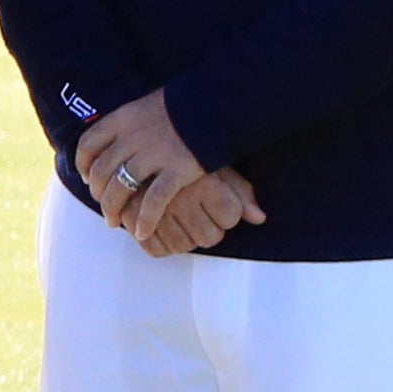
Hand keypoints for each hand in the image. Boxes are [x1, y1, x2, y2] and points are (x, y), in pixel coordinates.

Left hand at [71, 88, 212, 239]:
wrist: (218, 102)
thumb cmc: (183, 106)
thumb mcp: (147, 106)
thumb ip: (127, 126)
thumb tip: (109, 145)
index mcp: (122, 119)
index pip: (88, 145)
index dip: (83, 165)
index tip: (86, 179)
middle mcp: (133, 137)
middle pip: (102, 172)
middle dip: (98, 194)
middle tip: (103, 207)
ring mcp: (154, 155)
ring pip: (121, 189)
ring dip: (113, 210)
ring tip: (115, 222)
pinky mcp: (177, 171)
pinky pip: (153, 202)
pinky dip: (144, 220)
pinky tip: (141, 232)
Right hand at [137, 163, 267, 259]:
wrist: (135, 142)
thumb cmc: (181, 155)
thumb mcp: (214, 165)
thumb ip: (240, 192)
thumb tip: (259, 218)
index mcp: (204, 182)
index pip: (231, 217)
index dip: (227, 214)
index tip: (217, 204)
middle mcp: (181, 198)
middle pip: (209, 237)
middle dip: (208, 230)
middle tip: (198, 215)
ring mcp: (155, 211)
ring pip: (183, 246)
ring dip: (184, 239)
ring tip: (180, 221)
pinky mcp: (132, 218)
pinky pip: (156, 249)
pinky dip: (161, 245)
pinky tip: (163, 229)